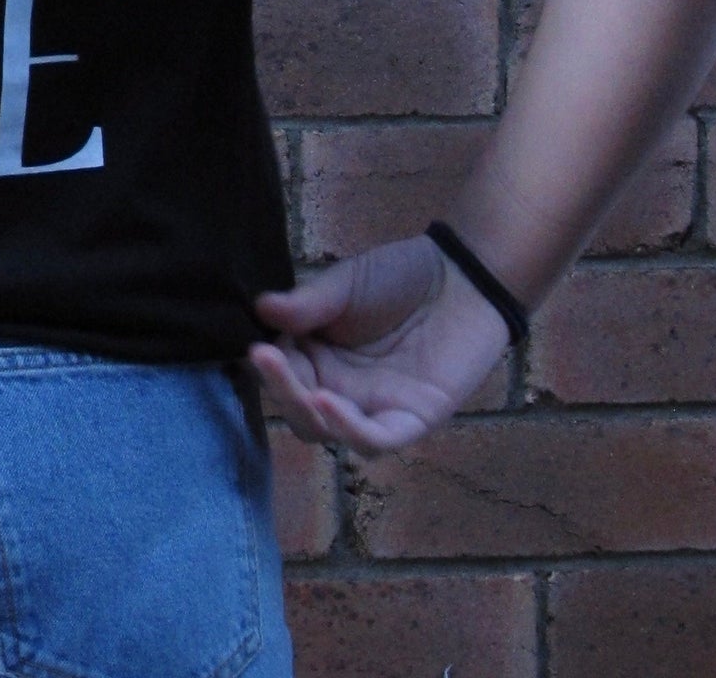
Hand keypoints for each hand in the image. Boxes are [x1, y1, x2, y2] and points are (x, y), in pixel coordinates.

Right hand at [249, 234, 514, 455]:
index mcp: (316, 357)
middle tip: (263, 356)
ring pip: (328, 431)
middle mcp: (338, 389)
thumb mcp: (344, 283)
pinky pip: (376, 439)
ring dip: (307, 413)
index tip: (252, 344)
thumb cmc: (399, 276)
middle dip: (278, 388)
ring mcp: (373, 408)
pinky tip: (328, 402)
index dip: (264, 363)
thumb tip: (259, 309)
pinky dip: (349, 428)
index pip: (278, 371)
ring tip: (299, 387)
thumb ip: (306, 304)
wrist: (462, 278)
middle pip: (297, 409)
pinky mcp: (411, 420)